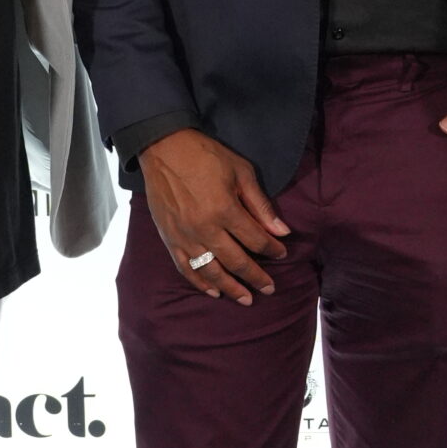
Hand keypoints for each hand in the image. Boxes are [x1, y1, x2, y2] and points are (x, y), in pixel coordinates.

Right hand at [138, 129, 289, 303]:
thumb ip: (260, 204)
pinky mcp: (169, 238)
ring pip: (211, 271)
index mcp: (225, 209)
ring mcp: (184, 236)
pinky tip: (213, 291)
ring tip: (246, 299)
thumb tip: (282, 231)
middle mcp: (205, 228)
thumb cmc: (206, 156)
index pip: (255, 239)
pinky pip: (186, 268)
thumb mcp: (241, 172)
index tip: (282, 254)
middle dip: (256, 277)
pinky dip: (200, 282)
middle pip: (236, 261)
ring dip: (230, 288)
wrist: (164, 148)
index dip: (272, 249)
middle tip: (270, 288)